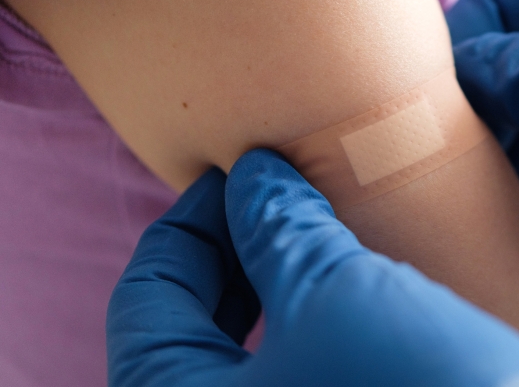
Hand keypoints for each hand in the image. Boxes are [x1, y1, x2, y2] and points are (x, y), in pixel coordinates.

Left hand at [107, 149, 518, 385]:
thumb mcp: (340, 292)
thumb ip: (279, 227)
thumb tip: (252, 177)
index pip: (150, 297)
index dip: (190, 219)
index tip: (241, 170)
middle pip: (188, 325)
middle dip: (231, 248)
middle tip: (277, 192)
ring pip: (245, 345)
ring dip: (271, 277)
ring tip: (314, 221)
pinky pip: (295, 364)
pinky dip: (308, 313)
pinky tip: (352, 272)